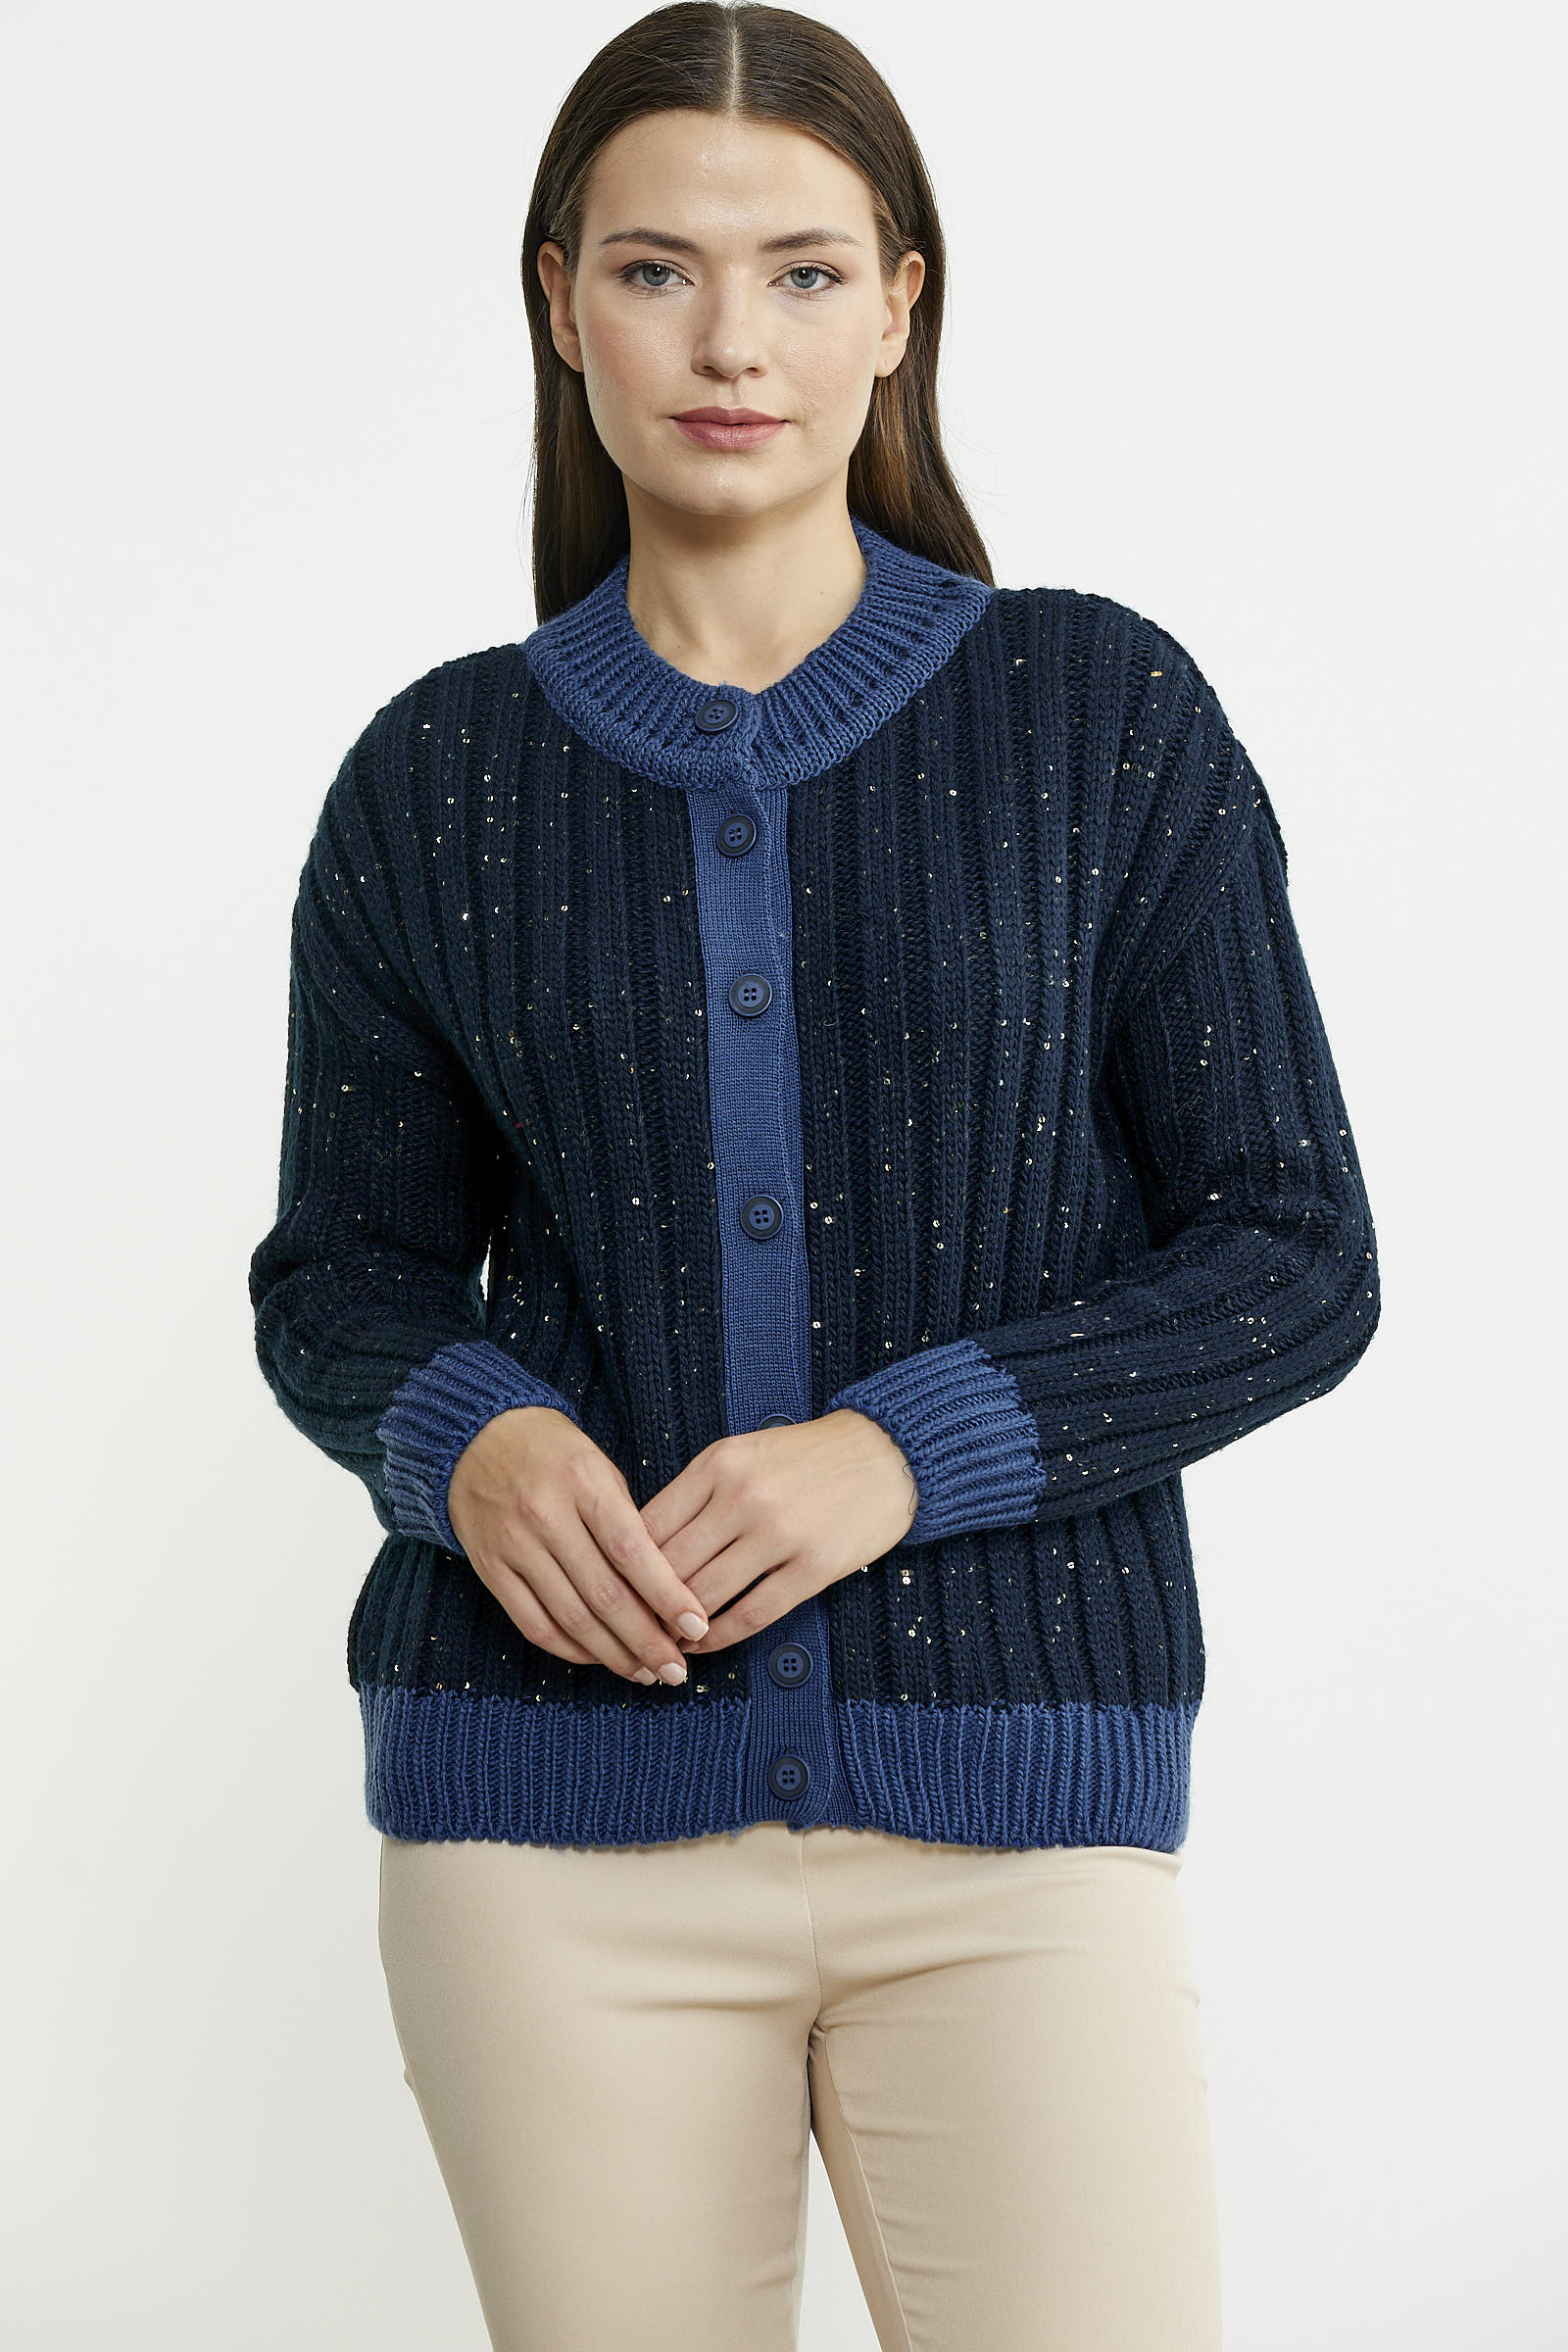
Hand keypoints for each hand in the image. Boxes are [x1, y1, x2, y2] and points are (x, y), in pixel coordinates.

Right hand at [447, 1407, 711, 1684]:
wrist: (477, 1436)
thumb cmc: (554, 1452)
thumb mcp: (599, 1466)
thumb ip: (628, 1522)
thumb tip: (665, 1589)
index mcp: (583, 1482)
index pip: (631, 1551)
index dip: (667, 1595)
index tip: (697, 1626)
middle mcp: (546, 1515)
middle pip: (604, 1595)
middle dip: (646, 1641)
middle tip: (677, 1671)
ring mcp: (514, 1545)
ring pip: (571, 1618)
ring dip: (613, 1655)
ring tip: (645, 1672)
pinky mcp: (490, 1569)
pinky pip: (534, 1624)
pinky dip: (569, 1650)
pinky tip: (598, 1658)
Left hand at [636, 1410, 919, 1658]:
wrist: (883, 1454)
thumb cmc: (805, 1457)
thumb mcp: (741, 1454)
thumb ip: (694, 1493)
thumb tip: (644, 1547)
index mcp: (719, 1464)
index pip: (649, 1524)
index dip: (623, 1565)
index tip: (614, 1588)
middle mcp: (744, 1497)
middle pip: (671, 1565)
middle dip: (642, 1604)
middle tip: (627, 1628)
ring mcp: (780, 1534)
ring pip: (704, 1595)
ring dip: (677, 1627)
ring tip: (662, 1640)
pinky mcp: (812, 1568)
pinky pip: (751, 1615)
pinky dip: (720, 1637)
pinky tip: (705, 1643)